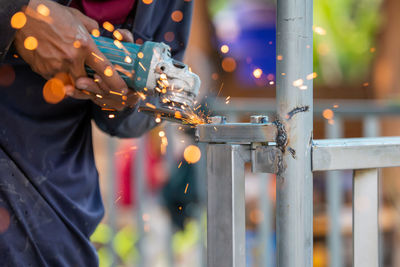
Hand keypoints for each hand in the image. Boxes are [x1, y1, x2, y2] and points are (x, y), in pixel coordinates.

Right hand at [14, 0, 129, 108]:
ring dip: (77, 84)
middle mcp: (72, 59)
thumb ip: (92, 29)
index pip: (106, 70)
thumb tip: (100, 36)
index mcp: (85, 46)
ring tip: (76, 75)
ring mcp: (57, 66)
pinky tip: (59, 67)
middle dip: (94, 86)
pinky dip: (62, 78)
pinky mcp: (44, 71)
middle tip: (96, 84)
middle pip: (89, 84)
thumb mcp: (77, 17)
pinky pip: (57, 82)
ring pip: (73, 85)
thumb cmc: (51, 14)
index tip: (122, 90)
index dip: (116, 83)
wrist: (21, 17)